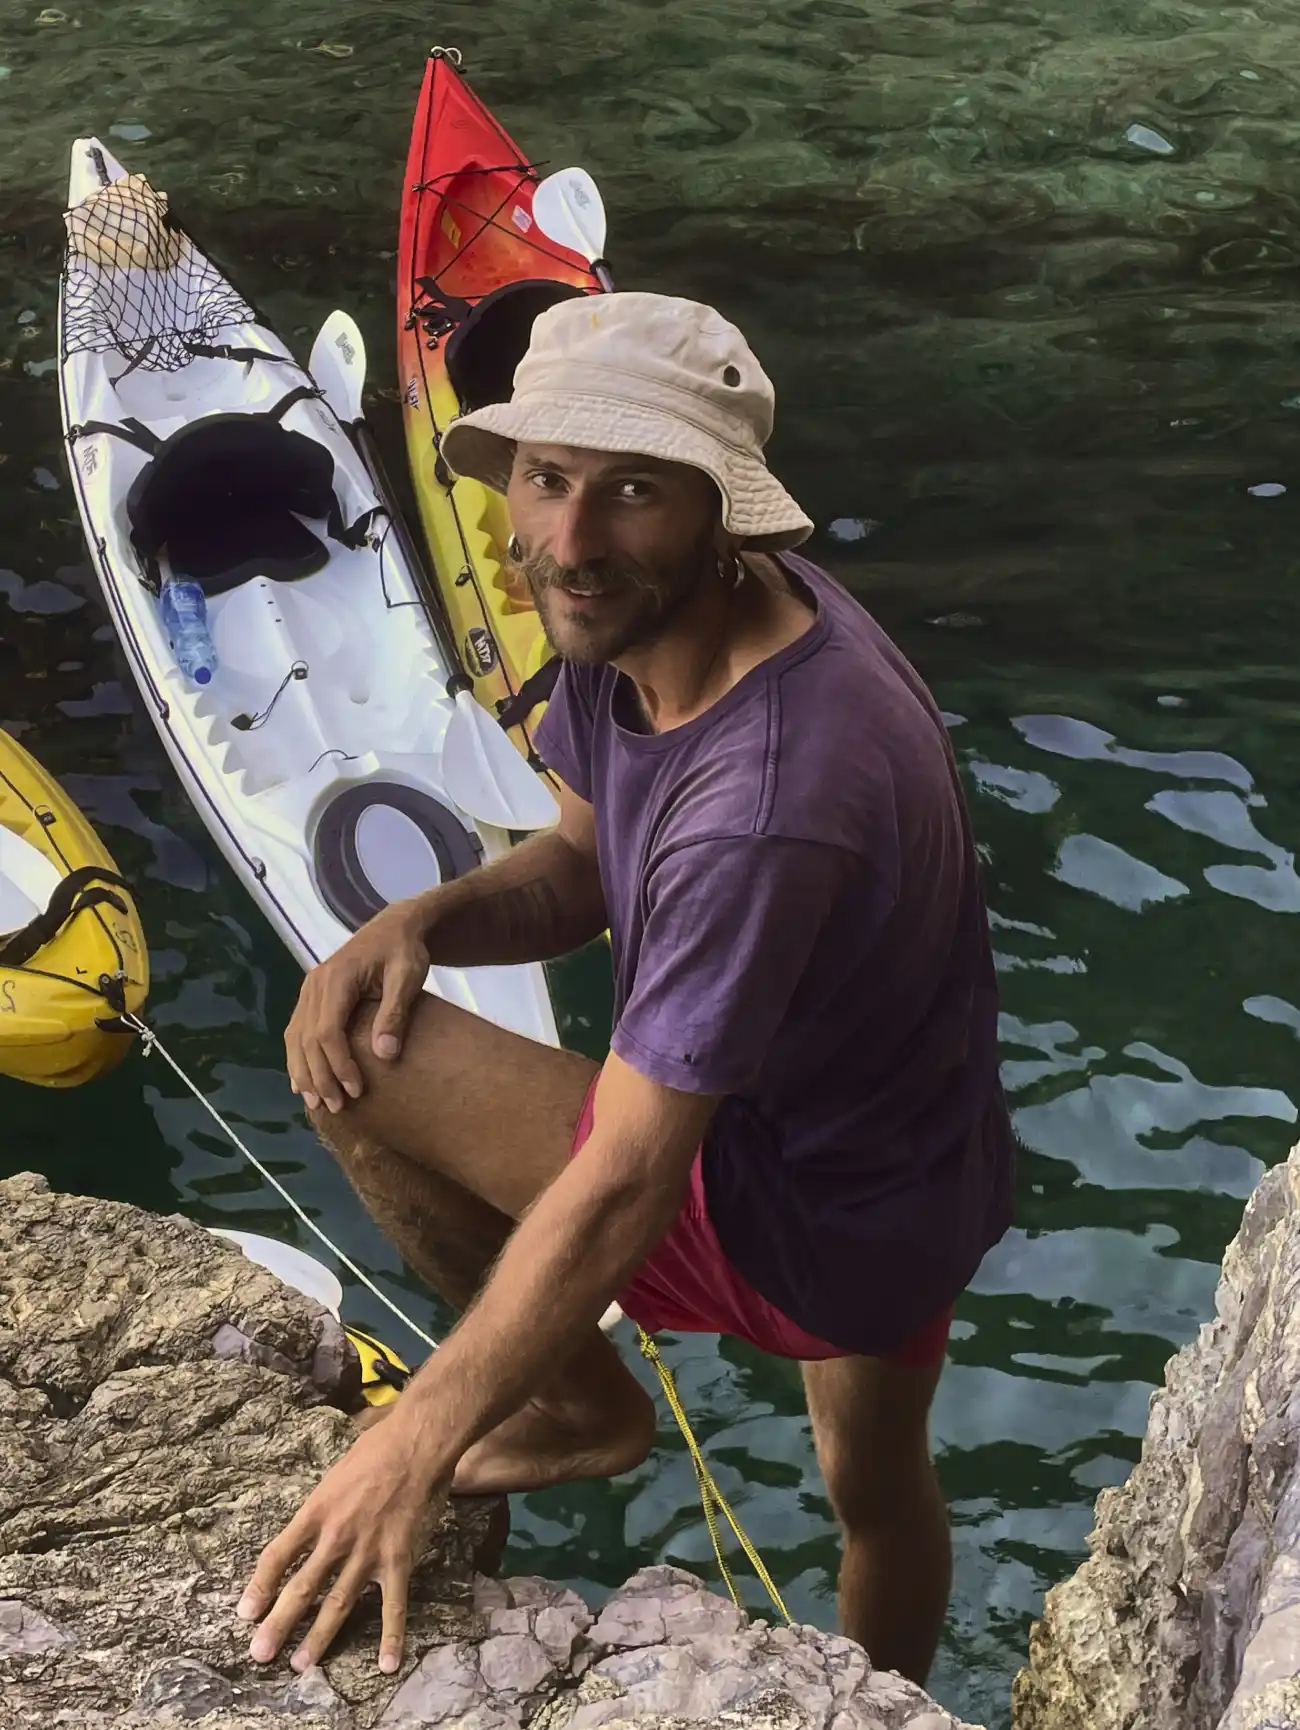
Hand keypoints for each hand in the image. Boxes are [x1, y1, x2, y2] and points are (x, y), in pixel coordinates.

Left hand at [237, 1415, 447, 1675]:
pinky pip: (394, 1605)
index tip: (246, 1612)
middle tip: (259, 1653)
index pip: (277, 1556)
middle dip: (278, 1623)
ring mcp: (367, 1552)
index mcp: (316, 1511)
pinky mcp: (398, 1559)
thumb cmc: (376, 1448)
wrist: (418, 1443)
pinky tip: (388, 1663)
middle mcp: (335, 1537)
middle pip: (301, 1587)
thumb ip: (322, 1506)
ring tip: (300, 1665)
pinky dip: (391, 1636)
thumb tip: (309, 1528)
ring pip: (337, 1603)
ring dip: (318, 1637)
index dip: (259, 1586)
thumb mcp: (335, 1473)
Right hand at [286, 900, 430, 1110]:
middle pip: (308, 1039)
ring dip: (304, 1072)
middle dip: (320, 1076)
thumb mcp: (408, 977)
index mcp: (337, 978)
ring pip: (296, 1037)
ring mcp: (310, 988)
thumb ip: (394, 1013)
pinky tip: (301, 1081)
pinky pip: (297, 1029)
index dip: (339, 1065)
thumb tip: (385, 1055)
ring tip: (316, 1103)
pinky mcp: (312, 994)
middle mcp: (315, 984)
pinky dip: (297, 1057)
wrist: (395, 926)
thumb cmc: (405, 951)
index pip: (329, 1031)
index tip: (355, 1091)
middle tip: (337, 1107)